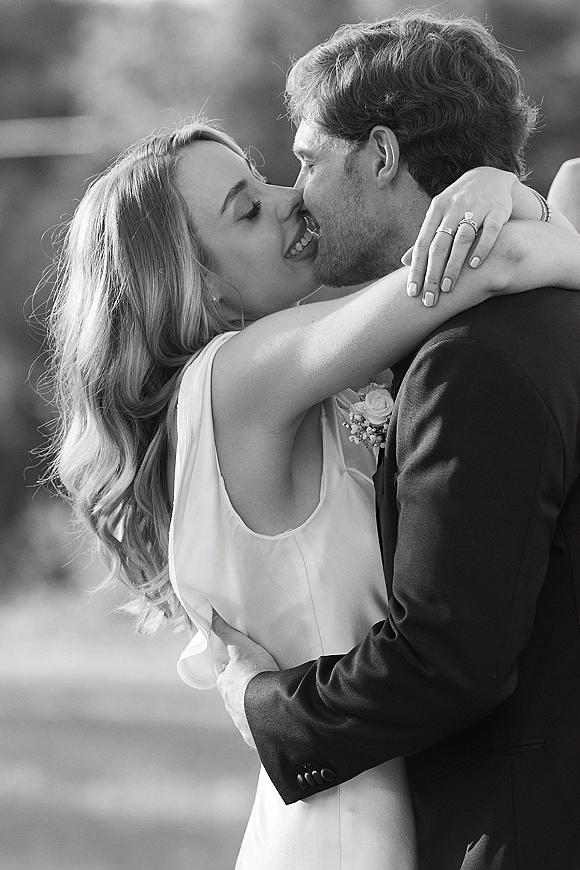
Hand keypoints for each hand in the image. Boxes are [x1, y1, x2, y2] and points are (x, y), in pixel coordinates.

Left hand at [212, 611, 278, 748]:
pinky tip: (270, 722)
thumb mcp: (241, 646)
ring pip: (244, 713)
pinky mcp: (255, 735)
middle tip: (254, 683)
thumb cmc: (255, 674)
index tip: (235, 666)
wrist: (271, 704)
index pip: (222, 674)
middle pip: (232, 695)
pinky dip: (261, 726)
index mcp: (226, 684)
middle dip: (240, 690)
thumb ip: (225, 631)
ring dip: (250, 708)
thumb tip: (208, 614)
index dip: (228, 668)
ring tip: (265, 702)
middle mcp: (230, 705)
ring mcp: (242, 722)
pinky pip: (257, 730)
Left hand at [404, 167, 517, 305]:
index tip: (412, 292)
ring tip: (447, 287)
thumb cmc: (460, 204)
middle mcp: (454, 207)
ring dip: (453, 265)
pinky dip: (481, 248)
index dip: (417, 269)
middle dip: (432, 274)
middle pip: (440, 244)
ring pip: (462, 239)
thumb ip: (426, 238)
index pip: (423, 243)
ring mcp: (477, 206)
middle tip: (429, 298)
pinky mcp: (498, 209)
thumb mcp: (440, 216)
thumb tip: (404, 262)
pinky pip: (489, 231)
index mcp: (437, 209)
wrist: (491, 177)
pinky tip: (474, 266)